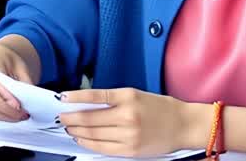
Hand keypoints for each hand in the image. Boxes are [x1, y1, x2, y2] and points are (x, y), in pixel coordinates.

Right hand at [0, 39, 35, 121]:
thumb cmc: (8, 59)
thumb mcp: (20, 66)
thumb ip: (23, 83)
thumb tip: (26, 102)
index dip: (4, 101)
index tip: (19, 108)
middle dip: (4, 112)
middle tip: (21, 115)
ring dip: (1, 117)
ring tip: (17, 115)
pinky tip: (8, 116)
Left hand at [58, 87, 192, 157]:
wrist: (183, 125)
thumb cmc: (160, 108)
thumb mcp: (135, 95)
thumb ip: (112, 100)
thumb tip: (86, 104)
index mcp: (128, 97)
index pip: (94, 96)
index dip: (75, 98)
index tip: (62, 98)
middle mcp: (127, 116)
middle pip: (90, 118)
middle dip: (72, 118)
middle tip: (62, 117)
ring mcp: (128, 135)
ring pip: (94, 134)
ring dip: (77, 131)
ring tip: (69, 127)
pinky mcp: (131, 150)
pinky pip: (103, 148)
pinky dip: (89, 143)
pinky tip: (81, 139)